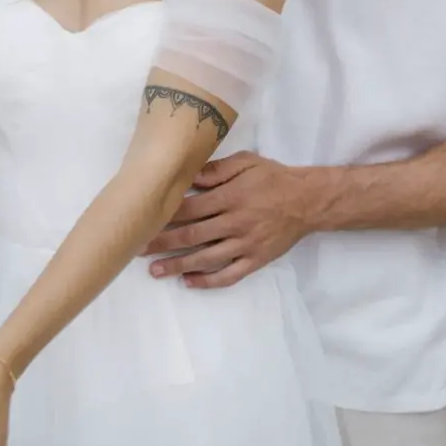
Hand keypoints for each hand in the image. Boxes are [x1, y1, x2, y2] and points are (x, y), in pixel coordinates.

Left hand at [143, 152, 308, 287]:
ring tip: (155, 271)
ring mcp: (245, 244)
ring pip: (206, 258)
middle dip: (162, 242)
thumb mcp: (246, 162)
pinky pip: (229, 275)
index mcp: (230, 197)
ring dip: (178, 265)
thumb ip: (216, 170)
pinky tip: (189, 282)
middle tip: (137, 249)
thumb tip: (188, 176)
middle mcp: (235, 222)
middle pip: (192, 235)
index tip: (144, 220)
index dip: (165, 216)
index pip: (190, 209)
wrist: (307, 200)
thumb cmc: (273, 178)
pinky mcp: (255, 260)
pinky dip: (208, 281)